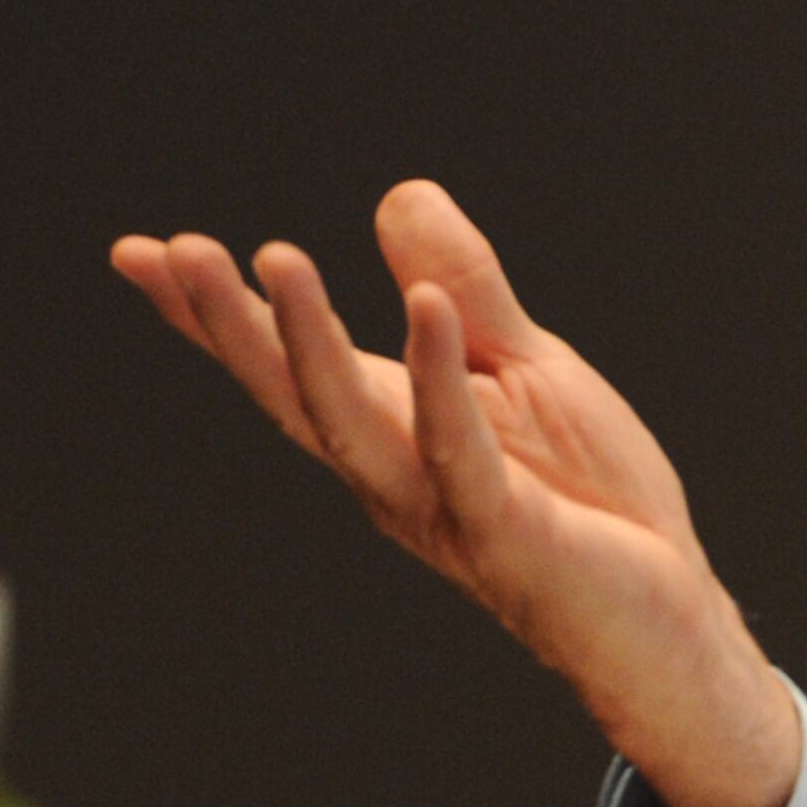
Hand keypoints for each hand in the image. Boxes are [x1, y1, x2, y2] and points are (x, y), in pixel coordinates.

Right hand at [114, 180, 798, 806]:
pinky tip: (425, 305)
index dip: (216, 315)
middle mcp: (394, 471)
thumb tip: (400, 193)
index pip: (288, 365)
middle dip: (230, 323)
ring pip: (350, 421)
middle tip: (171, 251)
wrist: (663, 612)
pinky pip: (461, 446)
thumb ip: (464, 289)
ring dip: (308, 342)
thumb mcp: (525, 368)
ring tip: (273, 259)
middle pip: (292, 391)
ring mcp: (440, 505)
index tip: (142, 252)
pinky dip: (439, 377)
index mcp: (393, 429)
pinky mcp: (506, 530)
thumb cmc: (589, 497)